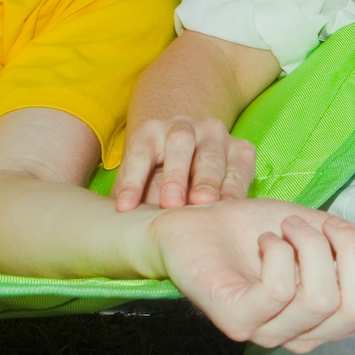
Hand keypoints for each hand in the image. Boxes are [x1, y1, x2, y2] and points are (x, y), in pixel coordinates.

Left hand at [113, 115, 255, 210]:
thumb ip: (131, 200)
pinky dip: (233, 188)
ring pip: (211, 155)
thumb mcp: (140, 186)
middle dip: (175, 175)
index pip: (139, 153)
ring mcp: (215, 134)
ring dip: (206, 181)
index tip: (125, 209)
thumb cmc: (158, 182)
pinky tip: (228, 207)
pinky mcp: (241, 148)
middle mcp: (183, 127)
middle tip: (171, 204)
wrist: (194, 161)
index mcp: (151, 133)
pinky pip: (239, 167)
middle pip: (179, 144)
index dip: (131, 180)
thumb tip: (113, 227)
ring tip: (202, 204)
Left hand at [152, 199, 354, 352]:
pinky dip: (280, 254)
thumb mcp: (323, 229)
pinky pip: (278, 293)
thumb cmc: (258, 228)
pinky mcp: (236, 320)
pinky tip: (267, 241)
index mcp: (329, 318)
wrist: (196, 221)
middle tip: (325, 222)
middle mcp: (303, 335)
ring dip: (311, 245)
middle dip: (353, 251)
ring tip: (288, 226)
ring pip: (321, 300)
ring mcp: (269, 333)